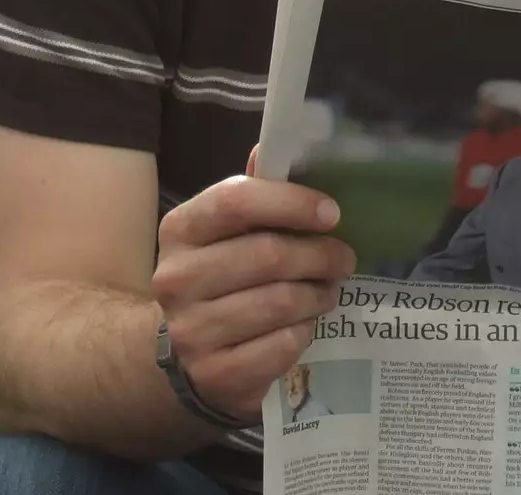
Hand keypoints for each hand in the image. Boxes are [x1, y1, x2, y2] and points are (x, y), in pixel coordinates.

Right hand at [151, 153, 354, 422]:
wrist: (184, 356)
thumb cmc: (221, 278)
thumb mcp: (227, 232)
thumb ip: (252, 192)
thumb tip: (272, 145)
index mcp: (181, 230)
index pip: (236, 200)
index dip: (291, 202)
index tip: (333, 213)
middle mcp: (176, 279)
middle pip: (267, 255)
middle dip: (320, 255)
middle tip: (344, 258)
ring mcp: (191, 331)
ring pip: (281, 302)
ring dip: (318, 295)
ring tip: (328, 290)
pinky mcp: (214, 374)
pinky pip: (281, 346)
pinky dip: (304, 332)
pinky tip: (304, 325)